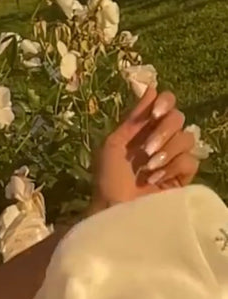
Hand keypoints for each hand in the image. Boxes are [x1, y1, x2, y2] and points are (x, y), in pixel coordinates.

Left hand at [89, 85, 198, 213]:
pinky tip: (156, 178)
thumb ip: (133, 118)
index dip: (165, 103)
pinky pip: (190, 161)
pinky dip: (173, 167)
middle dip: (163, 131)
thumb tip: (151, 88)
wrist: (112, 210)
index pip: (166, 104)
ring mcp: (173, 159)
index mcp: (144, 129)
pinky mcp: (182, 179)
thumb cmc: (107, 180)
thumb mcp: (114, 145)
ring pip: (188, 138)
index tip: (155, 113)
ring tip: (148, 169)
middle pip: (179, 118)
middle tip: (146, 150)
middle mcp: (161, 140)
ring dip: (167, 150)